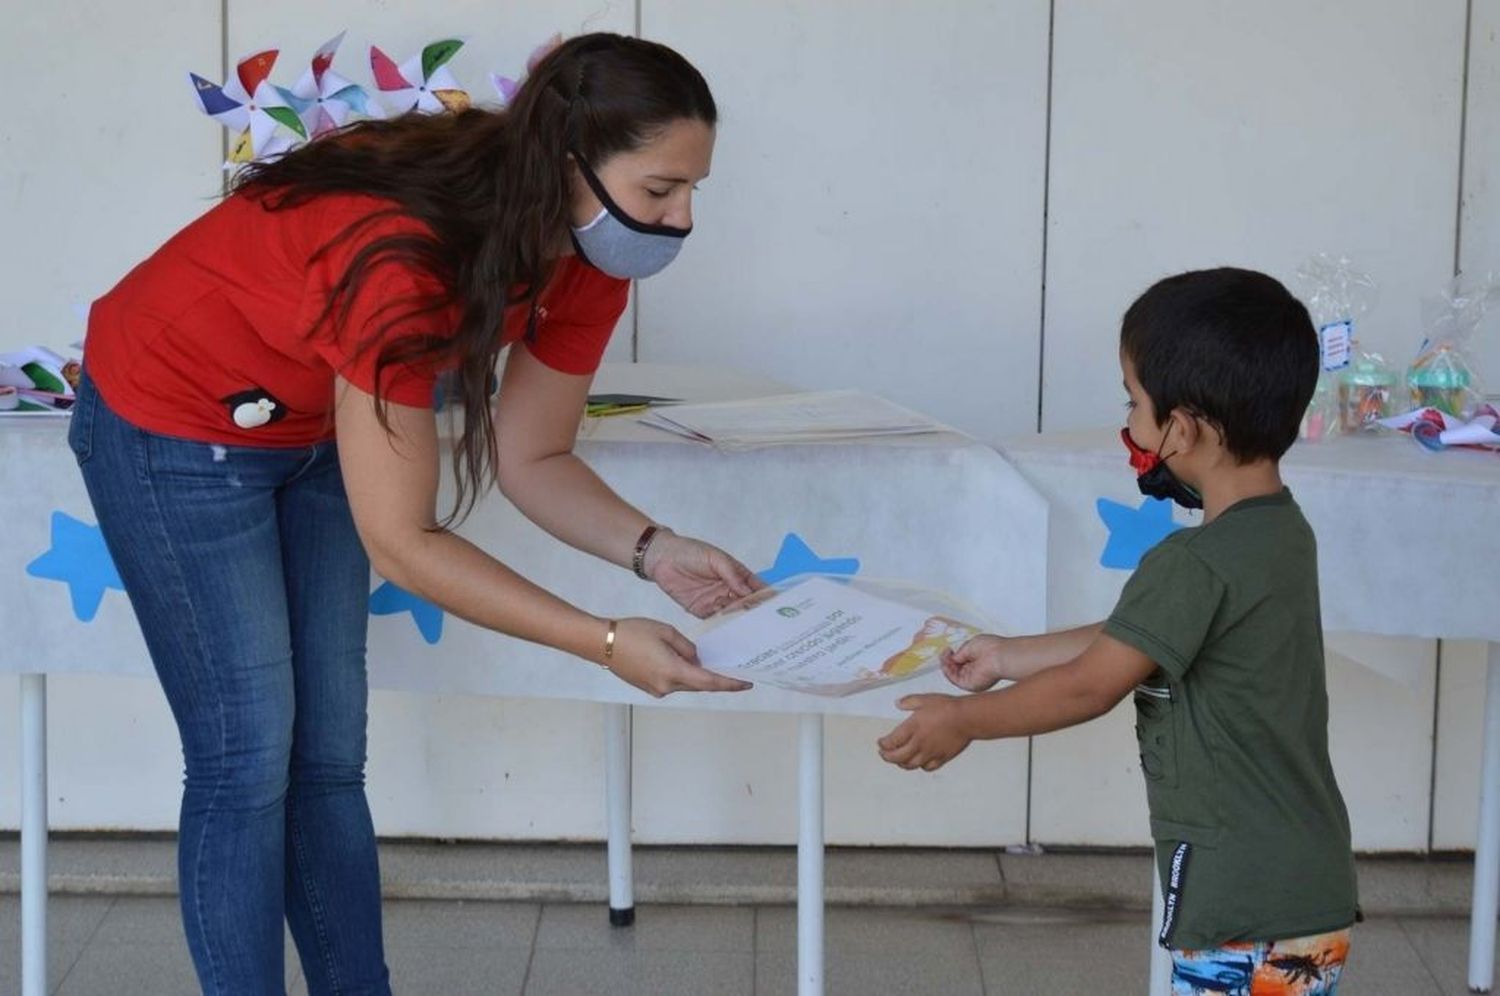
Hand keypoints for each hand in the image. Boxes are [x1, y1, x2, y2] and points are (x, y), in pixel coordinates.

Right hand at [604, 617, 752, 696]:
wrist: (601, 643)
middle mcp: (666, 686)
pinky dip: (681, 674)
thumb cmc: (632, 633)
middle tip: (732, 670)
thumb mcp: (666, 632)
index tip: (746, 683)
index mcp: (673, 672)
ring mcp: (656, 689)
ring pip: (685, 683)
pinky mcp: (648, 687)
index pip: (709, 682)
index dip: (729, 683)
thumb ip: (687, 647)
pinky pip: (672, 682)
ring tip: (708, 661)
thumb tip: (697, 658)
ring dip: (696, 675)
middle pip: (698, 685)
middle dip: (714, 678)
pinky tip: (684, 662)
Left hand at [645, 530, 764, 617]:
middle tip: (762, 620)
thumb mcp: (715, 558)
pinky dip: (722, 622)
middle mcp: (728, 589)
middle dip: (753, 611)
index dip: (765, 596)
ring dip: (738, 618)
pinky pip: (715, 619)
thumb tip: (748, 591)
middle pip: (746, 603)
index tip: (775, 605)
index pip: (754, 587)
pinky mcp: (701, 610)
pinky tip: (727, 624)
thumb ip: (732, 574)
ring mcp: (716, 600)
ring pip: (732, 613)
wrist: (661, 558)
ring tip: (746, 624)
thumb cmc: (689, 551)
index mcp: (735, 574)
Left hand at [877, 693, 972, 771]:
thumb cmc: (947, 707)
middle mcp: (919, 743)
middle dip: (887, 757)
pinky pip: (927, 768)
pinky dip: (920, 767)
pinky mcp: (942, 758)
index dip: (883, 744)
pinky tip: (919, 762)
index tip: (880, 743)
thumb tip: (897, 703)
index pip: (891, 741)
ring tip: (898, 760)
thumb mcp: (925, 699)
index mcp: (912, 728)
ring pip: (911, 765)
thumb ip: (908, 701)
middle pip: (898, 757)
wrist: (967, 718)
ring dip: (901, 764)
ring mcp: (930, 752)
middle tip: (884, 754)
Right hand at [942, 634, 1016, 691]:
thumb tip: (952, 657)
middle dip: (947, 661)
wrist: (1000, 655)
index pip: (960, 663)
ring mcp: (972, 679)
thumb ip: (960, 653)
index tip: (948, 649)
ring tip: (945, 656)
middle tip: (945, 653)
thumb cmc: (991, 647)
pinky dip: (947, 672)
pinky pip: (954, 680)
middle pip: (954, 670)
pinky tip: (947, 662)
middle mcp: (974, 672)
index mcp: (977, 662)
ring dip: (946, 666)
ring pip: (952, 675)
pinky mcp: (970, 685)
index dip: (951, 657)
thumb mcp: (971, 645)